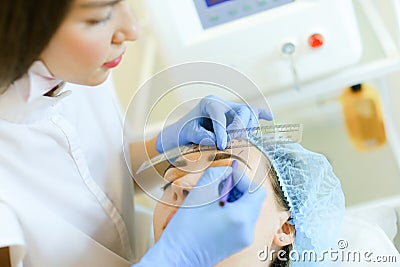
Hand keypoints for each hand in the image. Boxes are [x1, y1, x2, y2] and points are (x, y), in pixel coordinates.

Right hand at [134, 167, 265, 266]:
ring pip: (247, 210)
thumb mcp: (200, 193)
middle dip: (238, 189)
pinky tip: (214, 212)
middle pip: (253, 201)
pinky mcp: (236, 244)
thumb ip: (217, 175)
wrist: (177, 256)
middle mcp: (247, 231)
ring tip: (215, 200)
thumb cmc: (185, 229)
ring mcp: (243, 239)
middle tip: (221, 186)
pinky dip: (232, 212)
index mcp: (241, 218)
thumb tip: (228, 172)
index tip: (228, 177)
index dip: (242, 180)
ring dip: (235, 200)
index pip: (256, 191)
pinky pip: (241, 221)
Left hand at [156, 95, 272, 151]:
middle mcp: (223, 104)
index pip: (220, 114)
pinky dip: (262, 115)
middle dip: (239, 127)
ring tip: (237, 139)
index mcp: (209, 103)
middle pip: (242, 111)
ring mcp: (232, 110)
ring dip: (248, 128)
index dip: (222, 130)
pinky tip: (270, 118)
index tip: (221, 145)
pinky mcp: (237, 117)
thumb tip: (216, 141)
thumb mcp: (188, 133)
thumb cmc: (185, 132)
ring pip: (250, 114)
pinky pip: (254, 113)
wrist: (184, 132)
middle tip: (230, 141)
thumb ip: (200, 136)